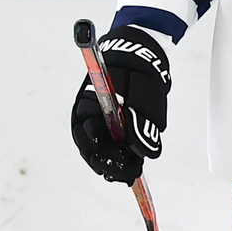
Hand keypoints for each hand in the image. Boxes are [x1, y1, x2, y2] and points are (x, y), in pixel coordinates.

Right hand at [70, 28, 169, 184]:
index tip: (118, 168)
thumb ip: (143, 121)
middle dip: (110, 164)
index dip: (100, 157)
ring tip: (131, 175)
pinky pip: (115, 143)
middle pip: (94, 148)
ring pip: (104, 148)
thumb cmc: (139, 70)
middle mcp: (90, 116)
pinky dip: (123, 154)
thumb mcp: (144, 93)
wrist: (143, 54)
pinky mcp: (115, 122)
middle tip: (128, 177)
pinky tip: (133, 165)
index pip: (86, 139)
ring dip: (117, 162)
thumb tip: (144, 153)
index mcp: (87, 107)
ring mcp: (101, 120)